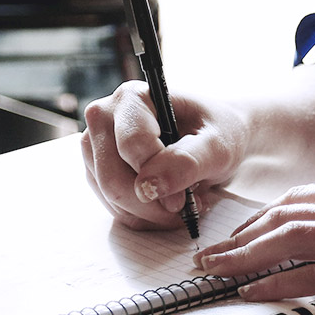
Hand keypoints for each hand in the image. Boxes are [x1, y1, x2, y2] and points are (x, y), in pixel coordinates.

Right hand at [81, 81, 247, 230]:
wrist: (215, 139)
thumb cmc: (218, 133)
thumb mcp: (217, 146)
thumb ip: (186, 161)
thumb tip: (149, 186)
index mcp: (132, 98)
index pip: (131, 146)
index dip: (159, 178)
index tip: (185, 198)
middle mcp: (105, 118)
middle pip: (113, 179)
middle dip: (153, 204)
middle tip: (187, 206)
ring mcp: (96, 147)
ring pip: (112, 199)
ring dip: (151, 213)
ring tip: (183, 202)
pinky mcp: (98, 172)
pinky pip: (115, 209)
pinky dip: (145, 216)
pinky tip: (167, 204)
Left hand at [195, 182, 314, 314]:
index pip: (300, 199)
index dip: (259, 218)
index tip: (236, 236)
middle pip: (284, 216)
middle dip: (239, 237)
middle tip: (209, 257)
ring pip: (291, 240)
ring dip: (244, 258)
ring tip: (216, 274)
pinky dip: (277, 284)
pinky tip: (253, 294)